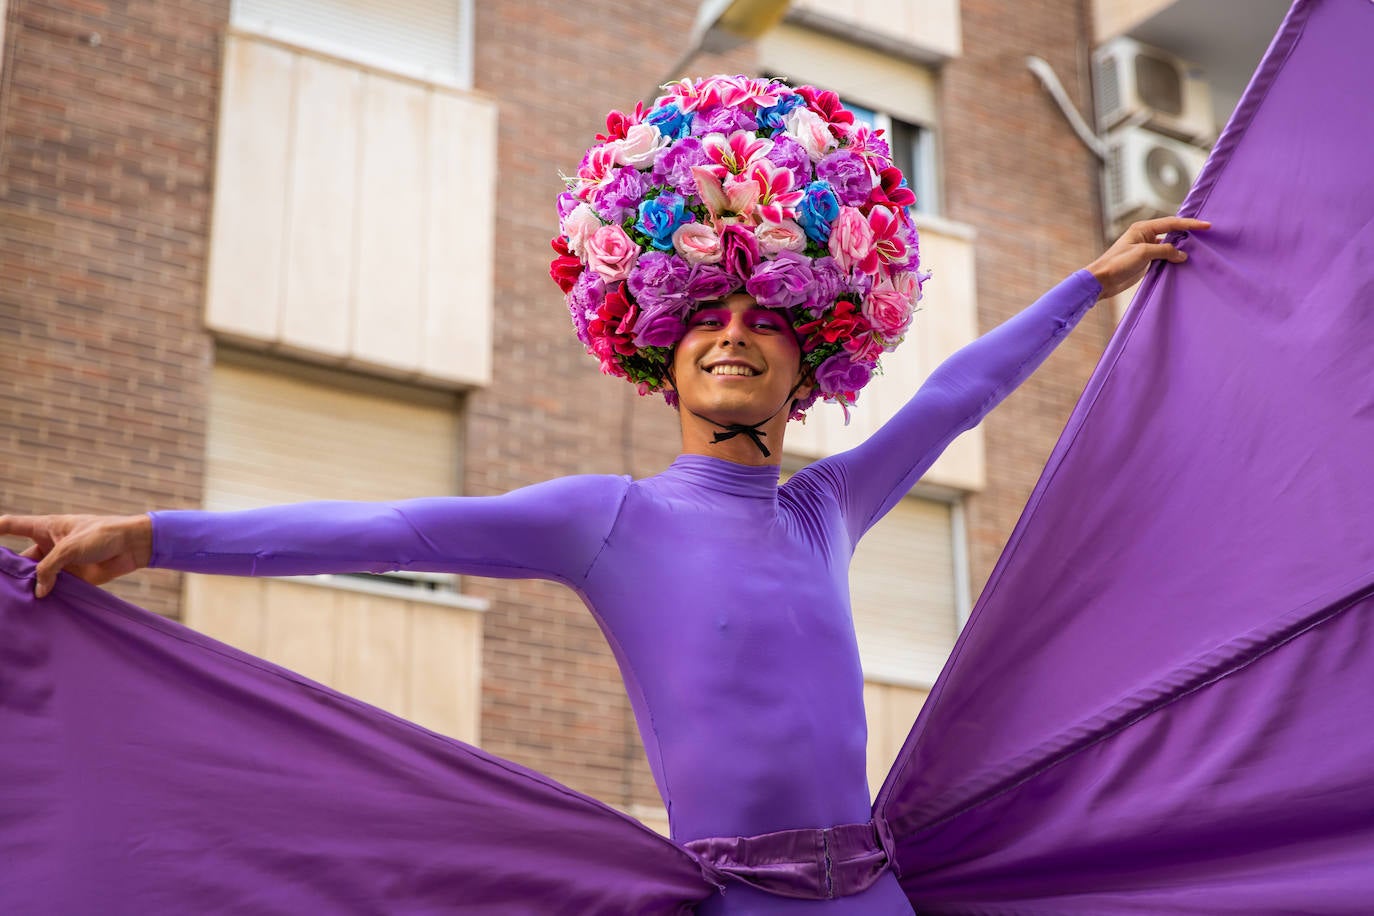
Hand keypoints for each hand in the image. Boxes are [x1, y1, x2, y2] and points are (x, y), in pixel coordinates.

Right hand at [0, 513, 152, 597]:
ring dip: (29, 587)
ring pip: (37, 576)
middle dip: (11, 571)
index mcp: (46, 528)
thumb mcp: (69, 549)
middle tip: (1, 589)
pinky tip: (37, 609)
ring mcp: (61, 562)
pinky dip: (47, 597)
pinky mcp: (74, 577)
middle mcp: (49, 545)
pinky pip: (55, 588)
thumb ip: (49, 569)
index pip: (13, 525)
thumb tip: (38, 592)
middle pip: (21, 558)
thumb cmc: (102, 535)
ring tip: (12, 602)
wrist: (133, 545)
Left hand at [1086, 216, 1211, 299]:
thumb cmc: (1116, 264)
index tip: (1206, 226)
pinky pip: (1164, 256)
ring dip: (1181, 246)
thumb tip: (1182, 254)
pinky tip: (1183, 261)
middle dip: (1188, 232)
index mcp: (1143, 228)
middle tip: (1206, 234)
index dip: (1190, 224)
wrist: (1101, 281)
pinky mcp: (1146, 261)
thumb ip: (1164, 251)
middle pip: (1172, 231)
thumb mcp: (1143, 254)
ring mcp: (1146, 248)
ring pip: (1169, 244)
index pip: (1171, 223)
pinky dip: (1174, 258)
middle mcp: (1145, 236)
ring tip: (1198, 248)